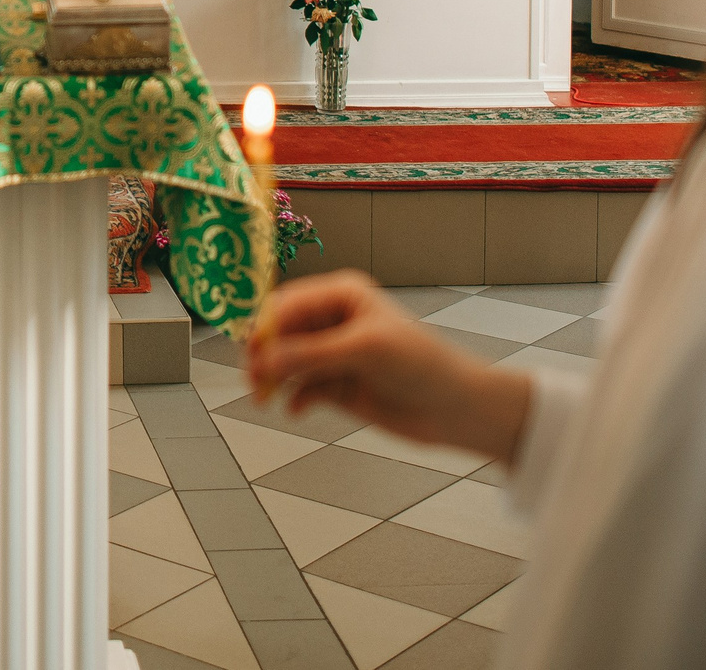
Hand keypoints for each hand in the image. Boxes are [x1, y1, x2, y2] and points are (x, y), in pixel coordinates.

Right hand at [246, 271, 533, 463]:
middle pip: (280, 333)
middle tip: (252, 381)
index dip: (265, 326)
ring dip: (273, 379)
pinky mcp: (337, 384)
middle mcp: (333, 320)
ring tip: (266, 400)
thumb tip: (265, 360)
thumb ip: (311, 354)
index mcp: (341, 295)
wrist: (456, 408)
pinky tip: (296, 410)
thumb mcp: (364, 351)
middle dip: (264, 356)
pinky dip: (293, 398)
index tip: (250, 351)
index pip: (288, 303)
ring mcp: (333, 353)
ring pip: (286, 362)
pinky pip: (301, 388)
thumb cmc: (422, 365)